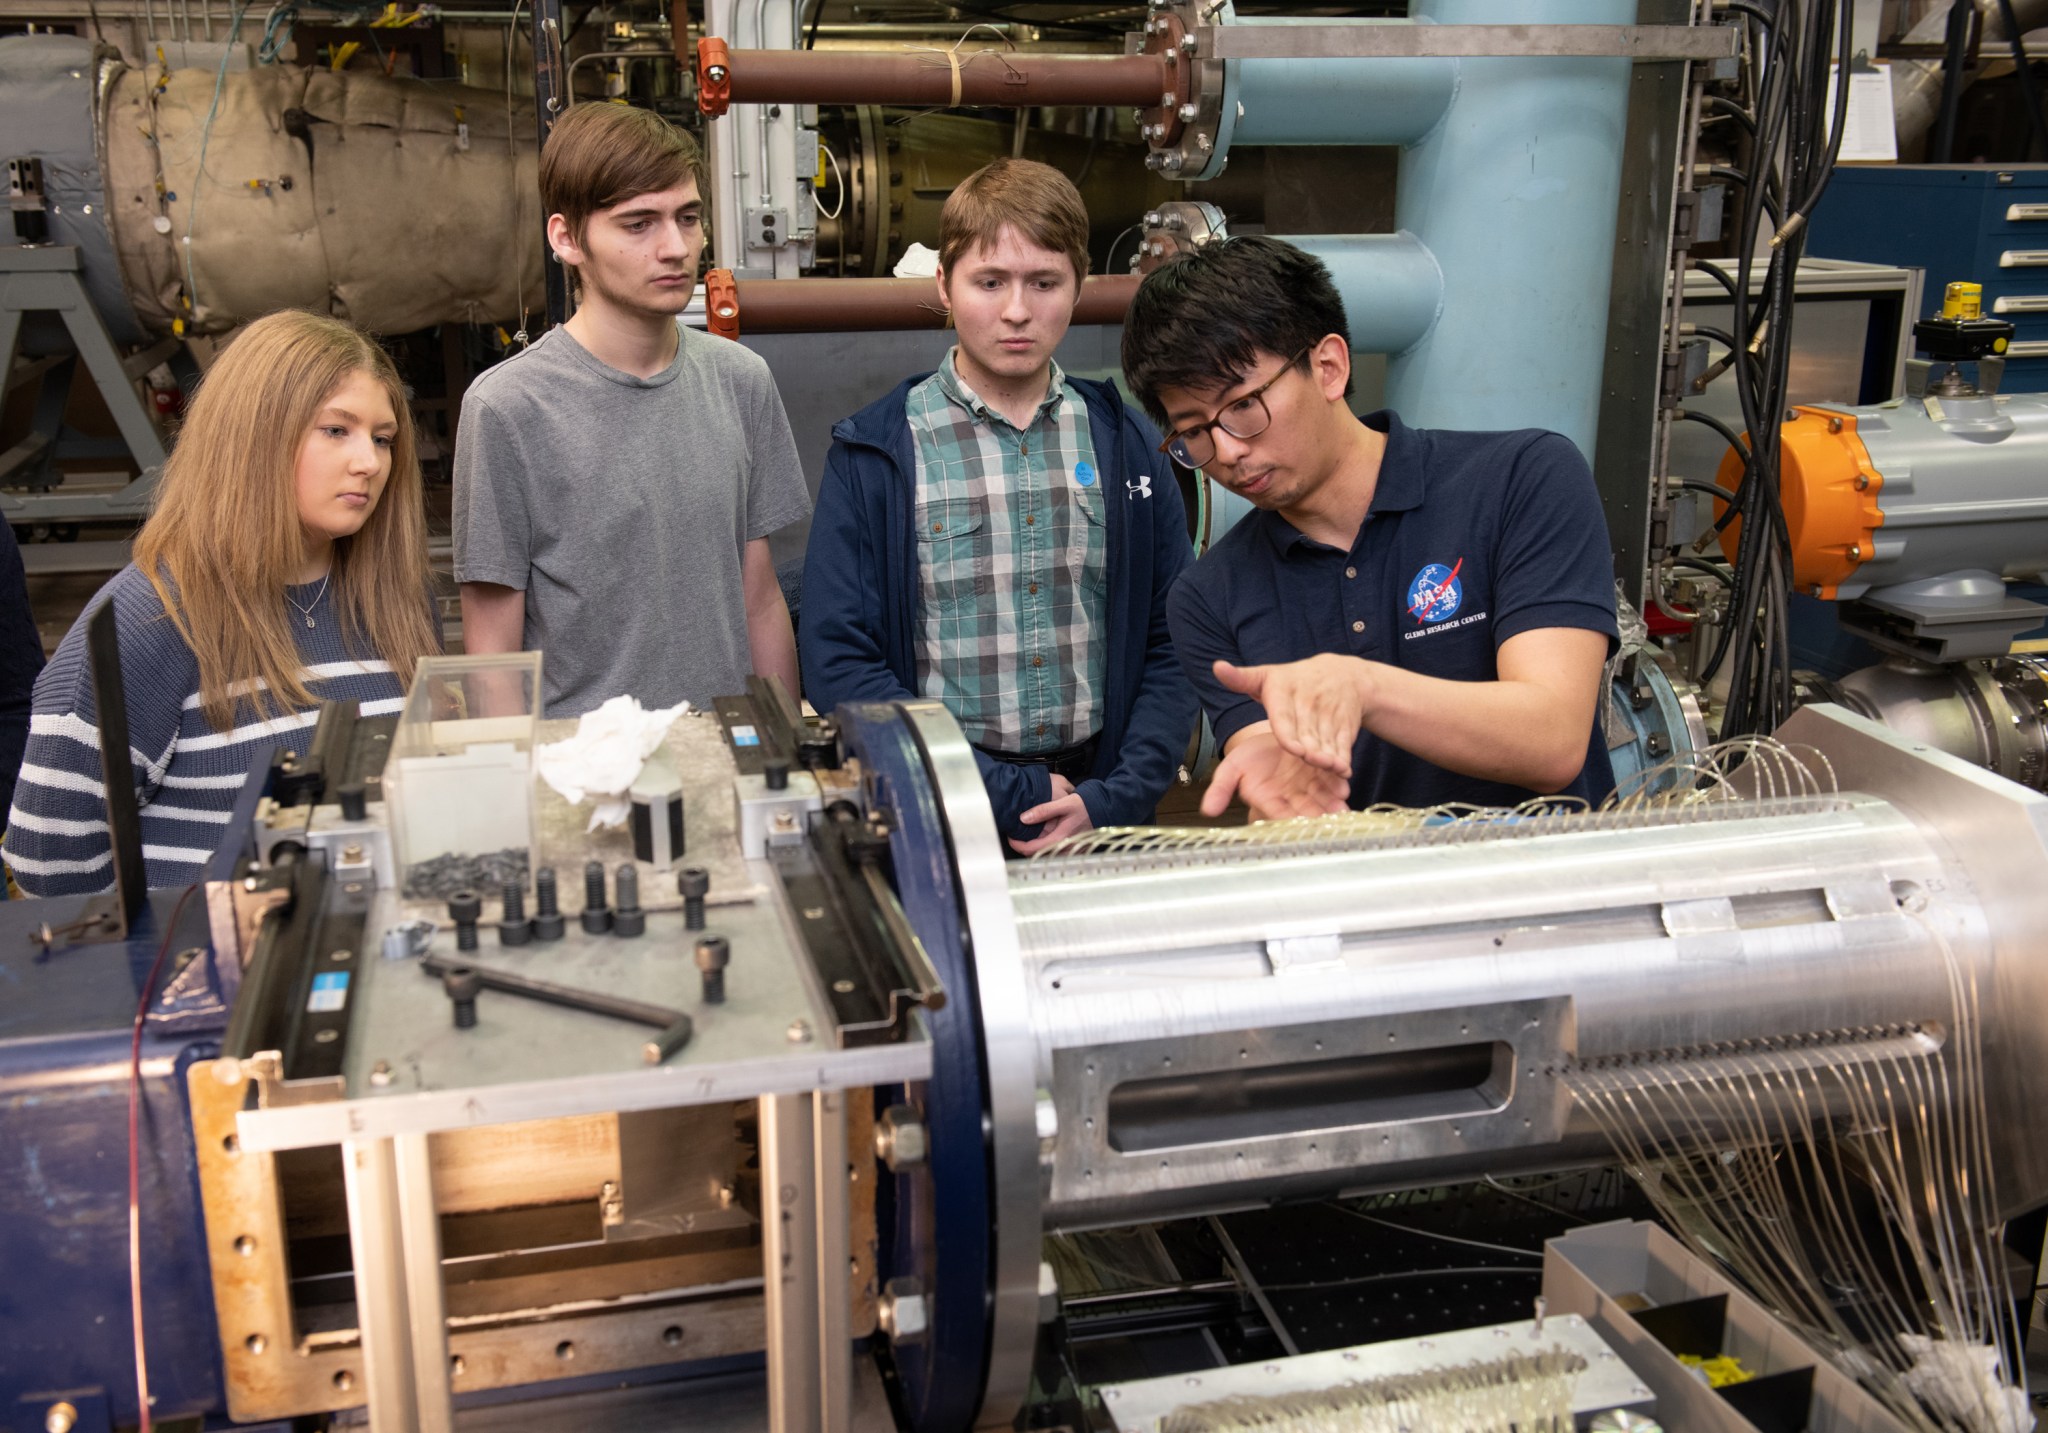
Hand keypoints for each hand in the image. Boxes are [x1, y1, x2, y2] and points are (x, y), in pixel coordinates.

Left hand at [1010, 773, 1094, 854]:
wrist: (1105, 809)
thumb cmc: (1087, 806)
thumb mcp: (1064, 803)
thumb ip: (1043, 810)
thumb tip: (1024, 818)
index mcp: (1059, 839)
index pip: (1030, 849)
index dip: (1016, 844)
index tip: (1010, 836)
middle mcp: (1064, 849)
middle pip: (1036, 854)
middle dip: (1024, 845)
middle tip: (1017, 834)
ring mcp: (1069, 851)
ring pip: (1045, 854)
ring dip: (1034, 846)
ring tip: (1028, 833)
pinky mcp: (1073, 849)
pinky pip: (1054, 852)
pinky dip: (1045, 845)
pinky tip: (1044, 834)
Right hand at [1201, 727, 1350, 820]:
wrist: (1272, 736)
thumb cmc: (1251, 755)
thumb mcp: (1233, 767)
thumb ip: (1221, 789)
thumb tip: (1207, 811)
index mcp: (1270, 801)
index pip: (1278, 814)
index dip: (1287, 818)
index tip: (1295, 821)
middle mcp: (1292, 799)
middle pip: (1305, 812)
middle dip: (1316, 817)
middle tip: (1325, 820)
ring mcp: (1311, 789)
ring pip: (1323, 801)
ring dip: (1332, 805)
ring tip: (1340, 808)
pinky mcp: (1326, 776)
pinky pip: (1334, 781)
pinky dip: (1339, 784)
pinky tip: (1344, 786)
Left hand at [1215, 655, 1371, 776]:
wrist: (1342, 674)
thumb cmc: (1293, 681)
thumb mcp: (1266, 675)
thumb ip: (1240, 679)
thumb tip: (1216, 667)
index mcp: (1285, 692)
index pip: (1284, 717)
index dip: (1289, 734)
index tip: (1294, 749)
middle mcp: (1309, 702)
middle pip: (1307, 734)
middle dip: (1311, 749)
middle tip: (1313, 762)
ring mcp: (1329, 714)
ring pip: (1327, 741)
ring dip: (1330, 757)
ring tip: (1332, 769)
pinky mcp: (1345, 725)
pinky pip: (1343, 744)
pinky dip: (1344, 758)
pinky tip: (1343, 772)